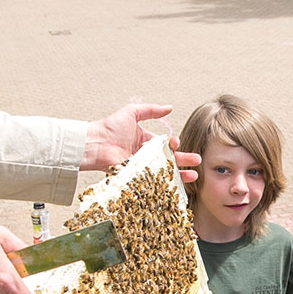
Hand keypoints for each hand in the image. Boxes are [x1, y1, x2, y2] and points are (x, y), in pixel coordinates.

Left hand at [84, 103, 199, 182]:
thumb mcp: (132, 113)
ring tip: (193, 177)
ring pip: (164, 172)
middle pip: (169, 159)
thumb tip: (169, 108)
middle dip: (184, 160)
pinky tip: (175, 185)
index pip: (165, 144)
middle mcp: (144, 155)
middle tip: (197, 161)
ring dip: (179, 174)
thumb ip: (151, 110)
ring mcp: (141, 168)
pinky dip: (164, 184)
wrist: (95, 143)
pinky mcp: (136, 177)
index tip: (177, 143)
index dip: (173, 144)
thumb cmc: (109, 127)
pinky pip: (152, 182)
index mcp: (145, 141)